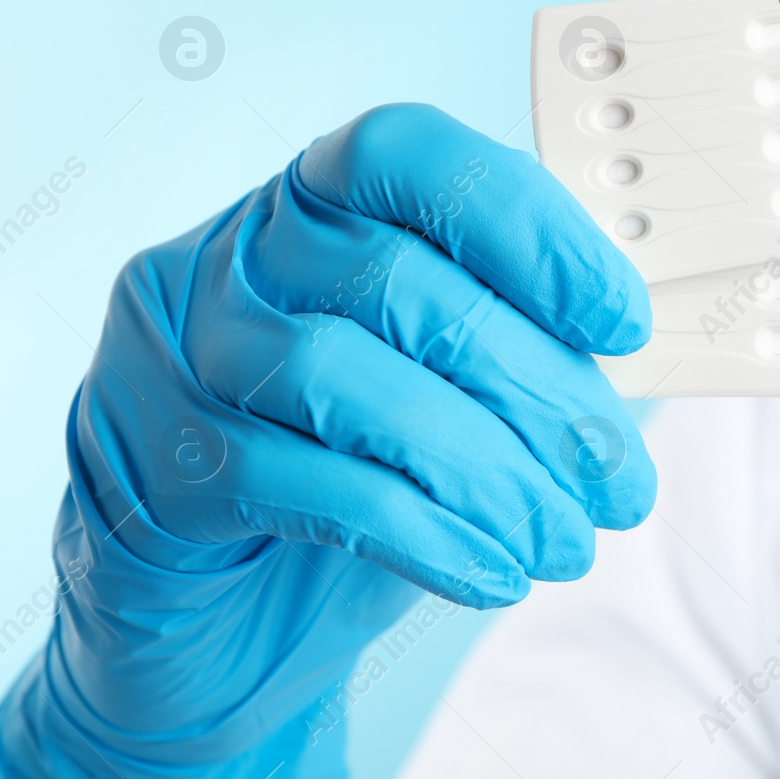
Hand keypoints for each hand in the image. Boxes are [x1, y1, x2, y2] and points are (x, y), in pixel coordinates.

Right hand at [0, 104, 655, 778]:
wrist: (223, 624)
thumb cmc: (348, 475)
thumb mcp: (441, 391)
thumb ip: (514, 348)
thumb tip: (625, 368)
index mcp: (314, 205)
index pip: (408, 154)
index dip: (526, 226)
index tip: (621, 322)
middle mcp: (233, 256)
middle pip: (398, 280)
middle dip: (535, 387)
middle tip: (616, 477)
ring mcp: (176, 354)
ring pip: (345, 376)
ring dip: (485, 467)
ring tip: (563, 539)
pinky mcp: (154, 466)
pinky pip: (300, 482)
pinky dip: (420, 532)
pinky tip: (489, 573)